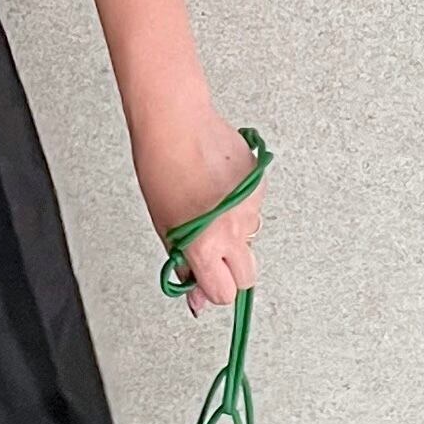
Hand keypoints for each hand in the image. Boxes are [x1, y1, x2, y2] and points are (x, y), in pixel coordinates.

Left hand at [132, 105, 265, 318]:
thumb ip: (184, 266)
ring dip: (233, 232)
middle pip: (248, 276)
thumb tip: (195, 299)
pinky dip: (239, 204)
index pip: (224, 293)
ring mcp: (251, 206)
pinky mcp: (261, 185)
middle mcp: (234, 229)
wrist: (177, 124)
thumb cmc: (161, 168)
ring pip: (250, 238)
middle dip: (231, 270)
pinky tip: (219, 187)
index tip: (205, 282)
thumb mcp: (164, 227)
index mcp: (205, 244)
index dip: (212, 290)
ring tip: (208, 205)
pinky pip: (253, 209)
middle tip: (211, 250)